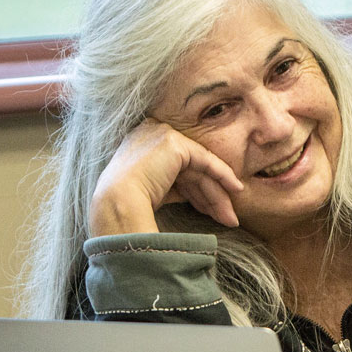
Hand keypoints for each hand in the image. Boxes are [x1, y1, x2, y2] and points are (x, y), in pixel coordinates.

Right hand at [89, 119, 243, 234]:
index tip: (208, 210)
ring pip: (199, 168)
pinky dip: (223, 176)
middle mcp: (149, 132)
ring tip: (230, 218)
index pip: (176, 167)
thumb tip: (195, 196)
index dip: (195, 191)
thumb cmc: (126, 206)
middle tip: (226, 218)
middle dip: (209, 196)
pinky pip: (206, 161)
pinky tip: (235, 191)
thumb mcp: (152, 190)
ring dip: (217, 195)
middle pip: (190, 169)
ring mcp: (161, 134)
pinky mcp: (174, 143)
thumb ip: (171, 185)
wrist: (116, 204)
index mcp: (139, 143)